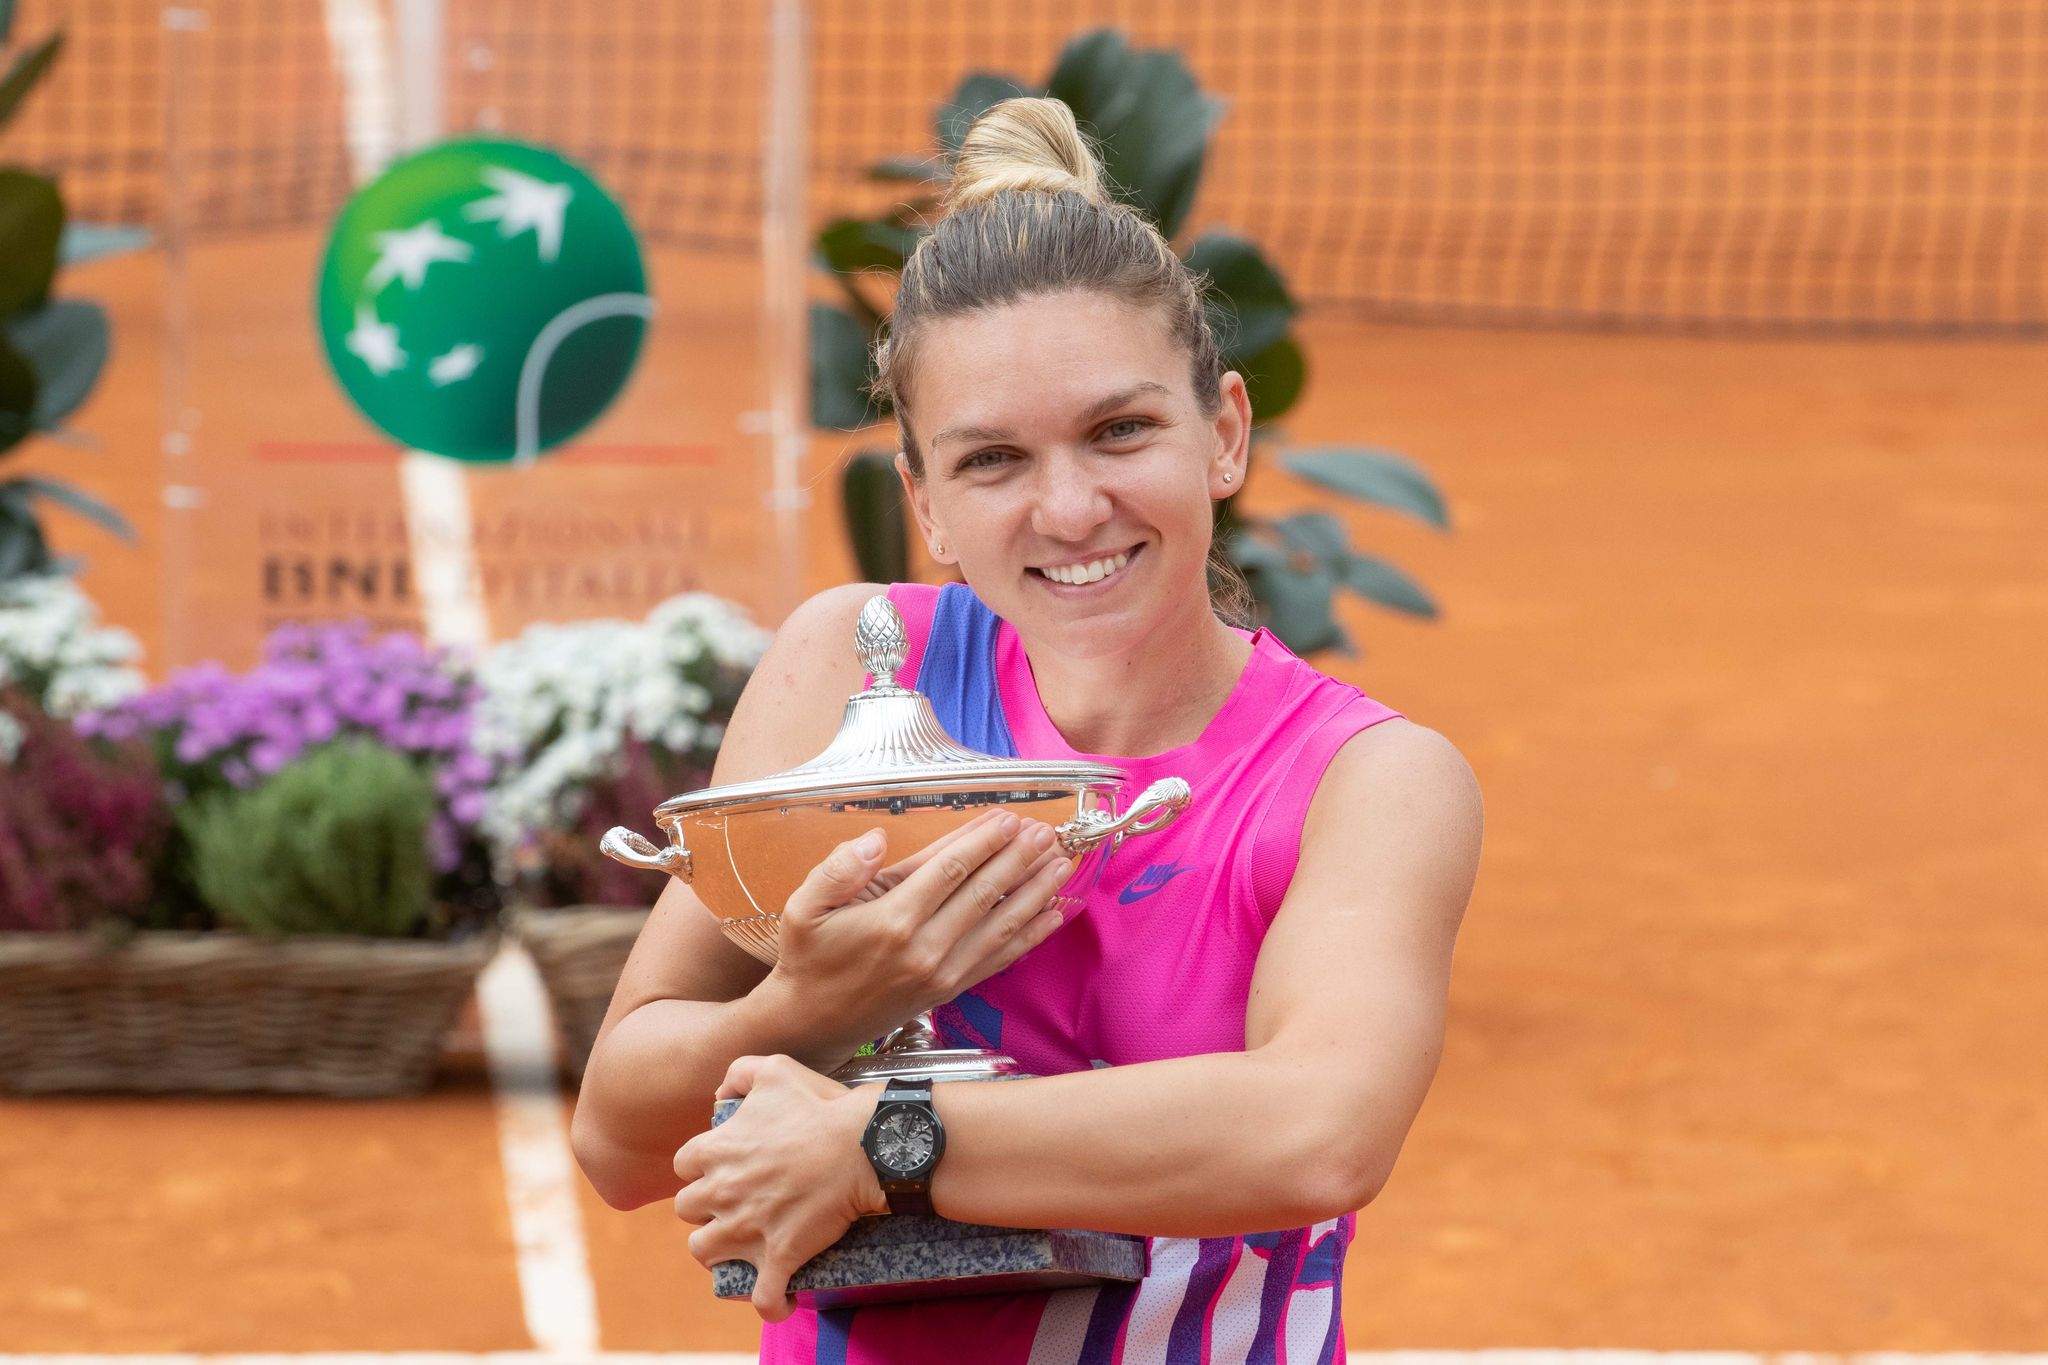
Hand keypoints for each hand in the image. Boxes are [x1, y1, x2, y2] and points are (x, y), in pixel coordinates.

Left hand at [672, 1054, 883, 1320]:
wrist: (865, 1145)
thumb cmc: (822, 1106)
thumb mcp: (775, 1069)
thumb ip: (738, 1072)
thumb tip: (720, 1093)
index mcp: (715, 1150)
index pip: (684, 1166)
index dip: (702, 1168)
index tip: (723, 1167)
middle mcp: (721, 1192)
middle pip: (687, 1210)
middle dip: (705, 1208)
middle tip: (734, 1202)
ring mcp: (747, 1228)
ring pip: (705, 1253)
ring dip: (720, 1252)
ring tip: (742, 1246)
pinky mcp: (779, 1256)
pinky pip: (763, 1297)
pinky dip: (770, 1302)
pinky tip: (779, 1300)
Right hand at [756, 809, 1073, 1067]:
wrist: (812, 1023)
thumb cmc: (808, 959)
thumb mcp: (804, 907)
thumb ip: (838, 869)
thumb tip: (875, 838)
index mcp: (891, 921)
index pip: (948, 871)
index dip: (982, 842)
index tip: (1008, 818)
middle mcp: (924, 949)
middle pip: (983, 894)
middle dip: (1019, 859)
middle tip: (1047, 832)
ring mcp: (942, 973)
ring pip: (1000, 925)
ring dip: (1034, 892)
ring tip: (1061, 863)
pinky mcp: (950, 990)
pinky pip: (999, 958)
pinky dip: (1030, 935)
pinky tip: (1053, 914)